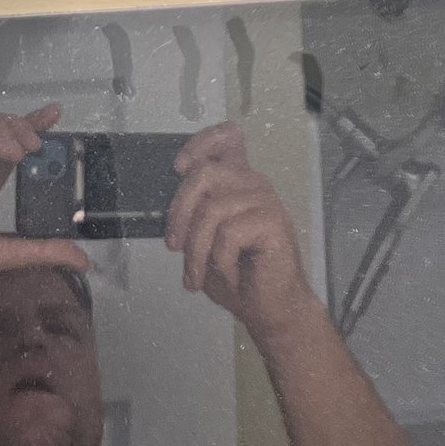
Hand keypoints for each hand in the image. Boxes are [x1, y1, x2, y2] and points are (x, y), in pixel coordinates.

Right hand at [0, 107, 89, 331]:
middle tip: (42, 139)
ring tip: (26, 149)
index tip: (55, 117)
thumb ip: (40, 250)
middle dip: (24, 126)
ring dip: (8, 129)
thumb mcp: (1, 255)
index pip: (11, 152)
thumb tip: (84, 260)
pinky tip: (5, 150)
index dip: (32, 130)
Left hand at [164, 123, 320, 345]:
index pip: (228, 138)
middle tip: (173, 247)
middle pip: (204, 173)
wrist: (268, 308)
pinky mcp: (274, 221)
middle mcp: (253, 184)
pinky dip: (220, 261)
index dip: (201, 143)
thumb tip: (170, 209)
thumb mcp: (203, 241)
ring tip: (197, 276)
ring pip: (211, 210)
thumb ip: (192, 216)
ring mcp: (265, 200)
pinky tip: (231, 274)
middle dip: (180, 212)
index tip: (180, 166)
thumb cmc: (237, 275)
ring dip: (196, 251)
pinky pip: (229, 234)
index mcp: (237, 182)